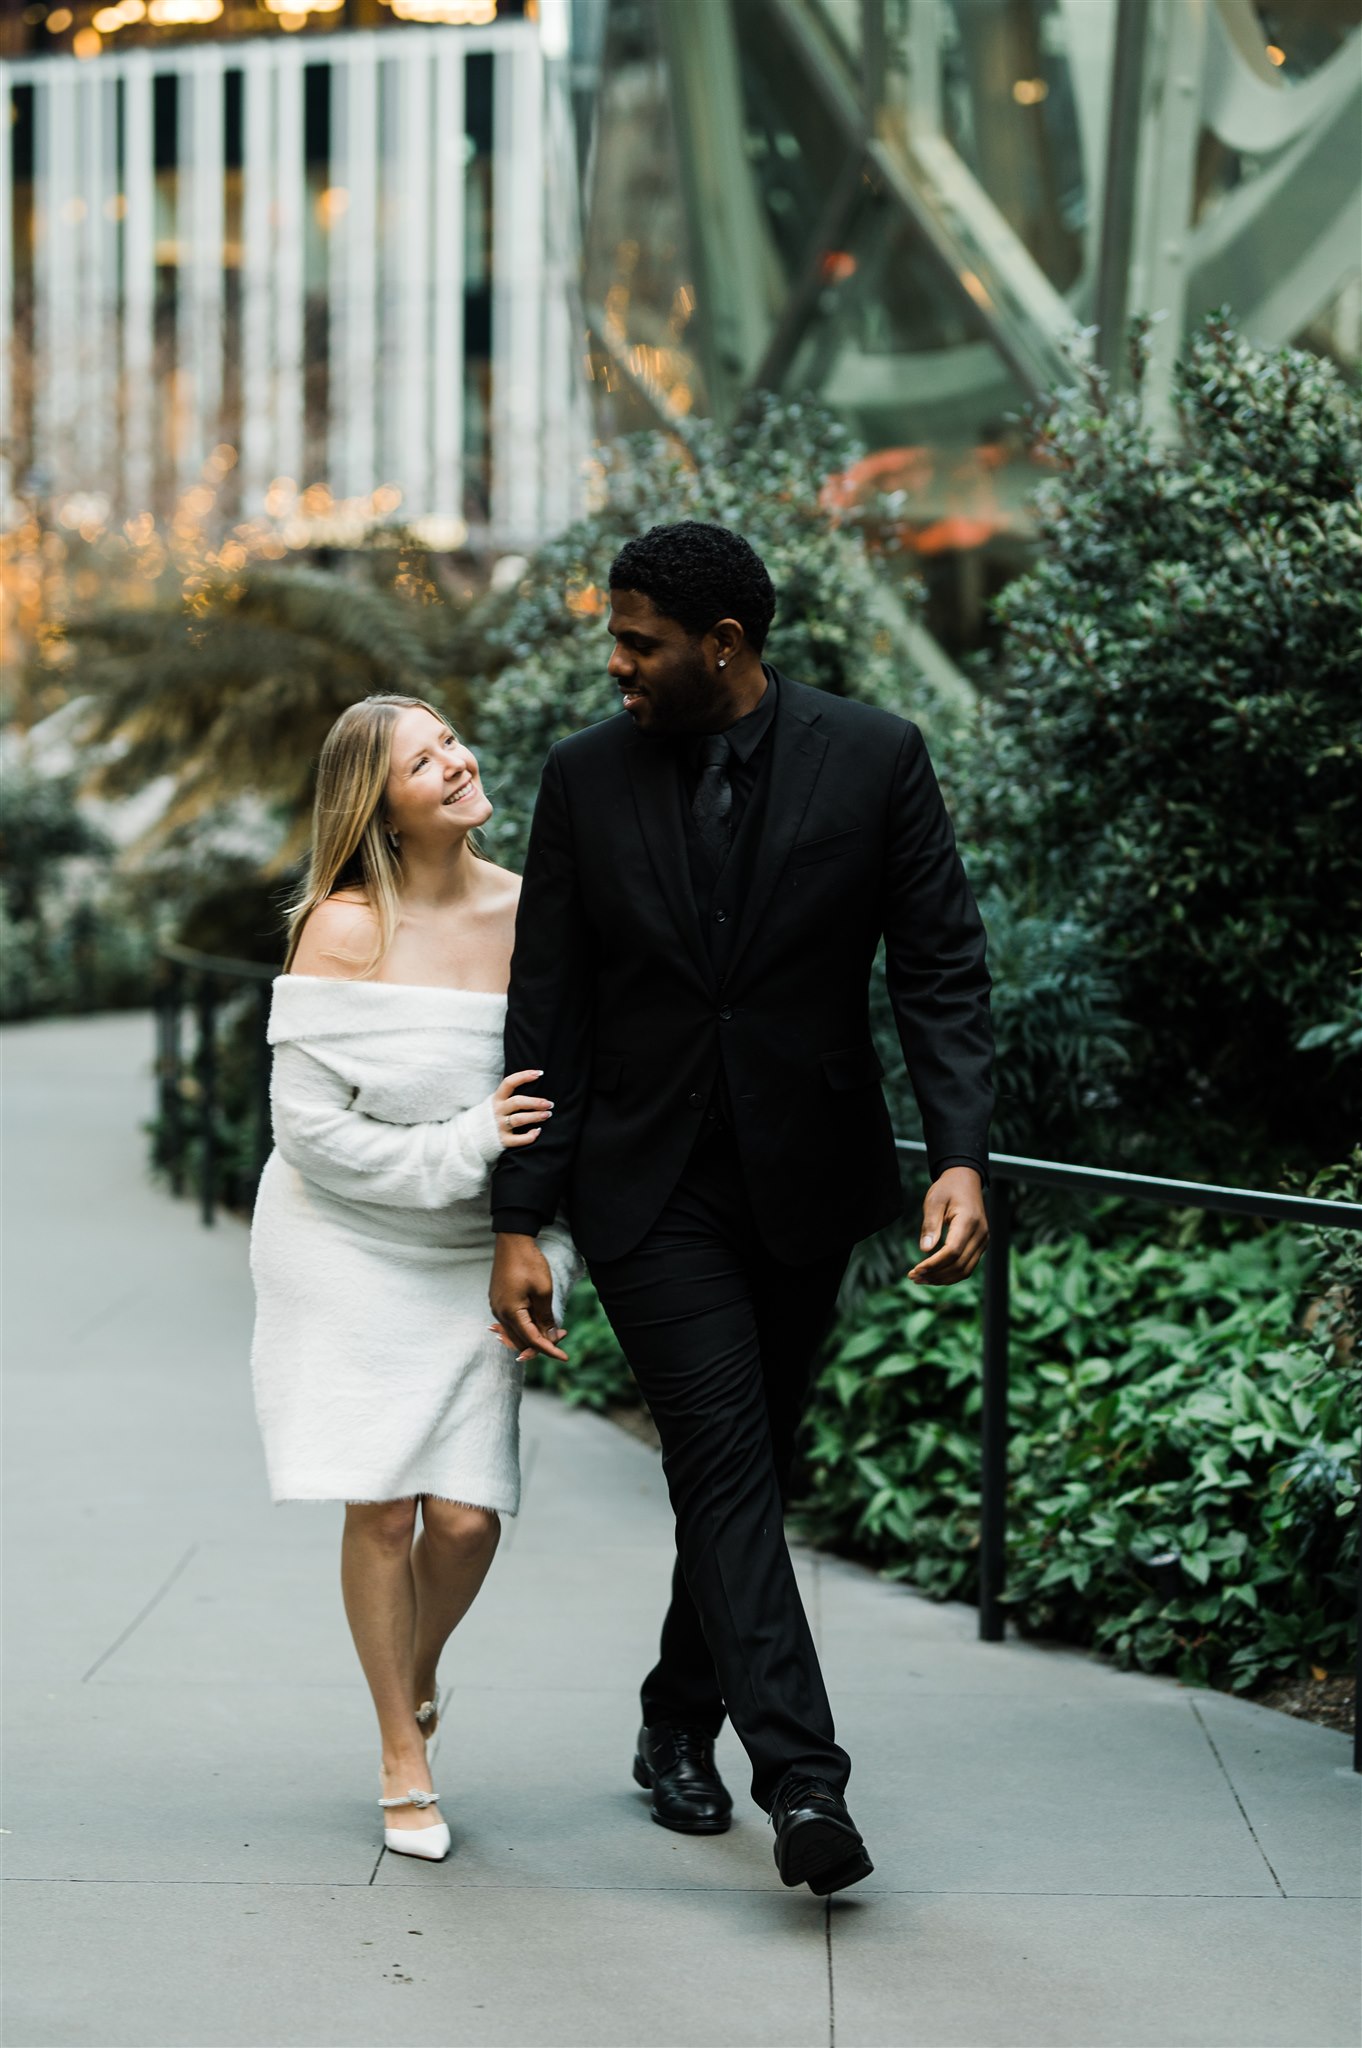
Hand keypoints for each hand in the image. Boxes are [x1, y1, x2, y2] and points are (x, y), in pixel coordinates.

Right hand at [489, 1233, 567, 1362]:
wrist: (513, 1241)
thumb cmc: (529, 1264)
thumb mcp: (543, 1291)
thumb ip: (545, 1317)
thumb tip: (549, 1336)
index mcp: (510, 1313)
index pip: (531, 1340)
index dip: (549, 1350)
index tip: (564, 1358)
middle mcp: (499, 1313)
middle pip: (522, 1340)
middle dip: (542, 1342)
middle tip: (563, 1335)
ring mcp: (497, 1306)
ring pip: (516, 1332)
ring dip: (534, 1333)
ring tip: (554, 1328)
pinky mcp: (499, 1300)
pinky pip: (512, 1321)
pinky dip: (526, 1325)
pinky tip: (539, 1320)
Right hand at [492, 1070, 552, 1149]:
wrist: (472, 1136)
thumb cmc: (491, 1115)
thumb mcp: (496, 1102)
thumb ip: (509, 1095)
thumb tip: (533, 1082)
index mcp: (496, 1099)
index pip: (509, 1083)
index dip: (524, 1076)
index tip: (539, 1073)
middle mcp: (497, 1111)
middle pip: (517, 1102)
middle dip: (535, 1102)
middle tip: (549, 1104)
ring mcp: (499, 1126)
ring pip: (519, 1119)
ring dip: (535, 1116)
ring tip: (547, 1114)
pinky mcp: (502, 1140)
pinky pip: (517, 1139)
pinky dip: (529, 1136)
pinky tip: (537, 1131)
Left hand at [908, 1167, 988, 1284]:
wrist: (966, 1180)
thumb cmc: (948, 1188)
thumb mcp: (934, 1201)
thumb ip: (930, 1225)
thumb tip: (925, 1250)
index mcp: (969, 1221)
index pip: (952, 1251)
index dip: (934, 1264)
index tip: (915, 1269)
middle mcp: (981, 1233)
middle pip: (959, 1264)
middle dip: (936, 1274)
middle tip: (913, 1277)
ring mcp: (983, 1240)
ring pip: (965, 1270)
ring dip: (943, 1278)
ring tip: (921, 1279)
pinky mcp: (981, 1245)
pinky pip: (968, 1266)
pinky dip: (951, 1274)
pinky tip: (934, 1275)